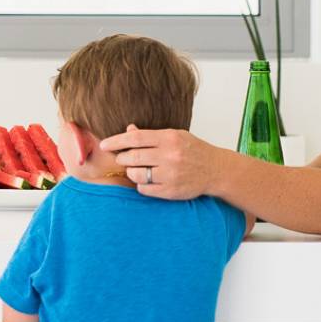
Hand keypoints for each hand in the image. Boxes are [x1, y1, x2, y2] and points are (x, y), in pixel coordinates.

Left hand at [98, 125, 221, 200]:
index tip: (104, 145)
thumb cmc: (193, 150)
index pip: (135, 138)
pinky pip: (145, 189)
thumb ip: (151, 135)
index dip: (116, 141)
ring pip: (136, 175)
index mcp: (169, 138)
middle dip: (122, 158)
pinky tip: (146, 180)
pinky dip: (141, 185)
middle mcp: (170, 156)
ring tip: (135, 169)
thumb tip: (129, 130)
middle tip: (121, 158)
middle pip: (133, 157)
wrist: (216, 170)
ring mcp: (171, 174)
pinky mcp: (171, 191)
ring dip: (130, 172)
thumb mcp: (175, 136)